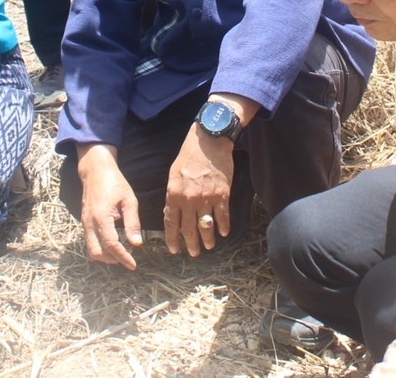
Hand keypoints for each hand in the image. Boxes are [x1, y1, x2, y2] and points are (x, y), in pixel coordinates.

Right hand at [77, 146, 143, 268]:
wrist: (95, 170)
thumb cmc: (114, 182)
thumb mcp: (129, 200)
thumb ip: (132, 223)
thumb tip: (137, 244)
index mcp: (101, 217)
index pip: (111, 245)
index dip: (123, 257)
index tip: (133, 265)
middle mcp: (89, 223)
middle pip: (97, 253)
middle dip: (112, 259)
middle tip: (128, 257)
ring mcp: (84, 223)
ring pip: (91, 250)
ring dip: (106, 255)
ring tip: (122, 250)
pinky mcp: (84, 222)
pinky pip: (90, 241)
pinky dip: (101, 247)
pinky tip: (114, 241)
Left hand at [164, 128, 233, 256]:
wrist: (209, 141)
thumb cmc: (189, 155)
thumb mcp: (173, 174)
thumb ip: (173, 195)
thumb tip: (172, 214)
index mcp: (174, 194)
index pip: (171, 223)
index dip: (172, 239)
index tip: (174, 250)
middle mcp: (189, 199)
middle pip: (189, 229)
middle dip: (190, 244)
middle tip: (193, 253)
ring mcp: (206, 198)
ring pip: (206, 226)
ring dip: (208, 239)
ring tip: (209, 246)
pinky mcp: (222, 194)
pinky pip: (222, 216)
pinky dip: (224, 227)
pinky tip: (224, 233)